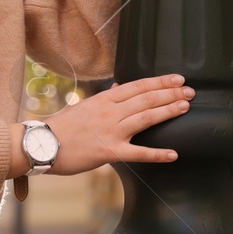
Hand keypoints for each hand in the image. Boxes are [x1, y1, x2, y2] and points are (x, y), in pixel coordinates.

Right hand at [13, 74, 194, 176]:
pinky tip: (173, 154)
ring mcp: (111, 131)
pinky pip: (138, 153)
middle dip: (170, 94)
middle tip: (190, 92)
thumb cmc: (62, 127)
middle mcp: (110, 112)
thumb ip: (106, 98)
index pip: (138, 86)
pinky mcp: (110, 152)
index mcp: (105, 99)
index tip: (178, 79)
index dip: (160, 82)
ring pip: (145, 118)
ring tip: (185, 107)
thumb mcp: (85, 106)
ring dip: (167, 111)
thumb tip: (120, 86)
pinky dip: (157, 154)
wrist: (42, 144)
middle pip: (146, 98)